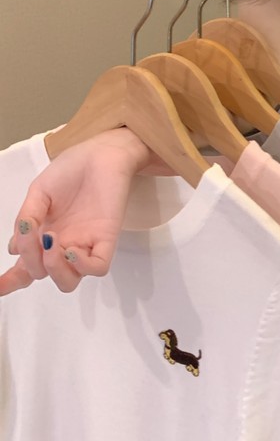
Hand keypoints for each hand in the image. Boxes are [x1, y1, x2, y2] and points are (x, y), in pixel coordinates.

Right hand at [1, 128, 151, 295]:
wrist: (102, 154)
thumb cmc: (71, 170)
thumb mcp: (38, 193)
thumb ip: (26, 219)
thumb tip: (16, 248)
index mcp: (43, 234)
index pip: (26, 265)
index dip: (11, 281)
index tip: (0, 287)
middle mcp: (63, 243)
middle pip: (44, 275)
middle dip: (32, 267)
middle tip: (36, 240)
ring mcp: (85, 242)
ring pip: (69, 281)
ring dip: (54, 270)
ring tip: (53, 244)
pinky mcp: (107, 238)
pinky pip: (98, 268)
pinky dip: (82, 266)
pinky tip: (72, 249)